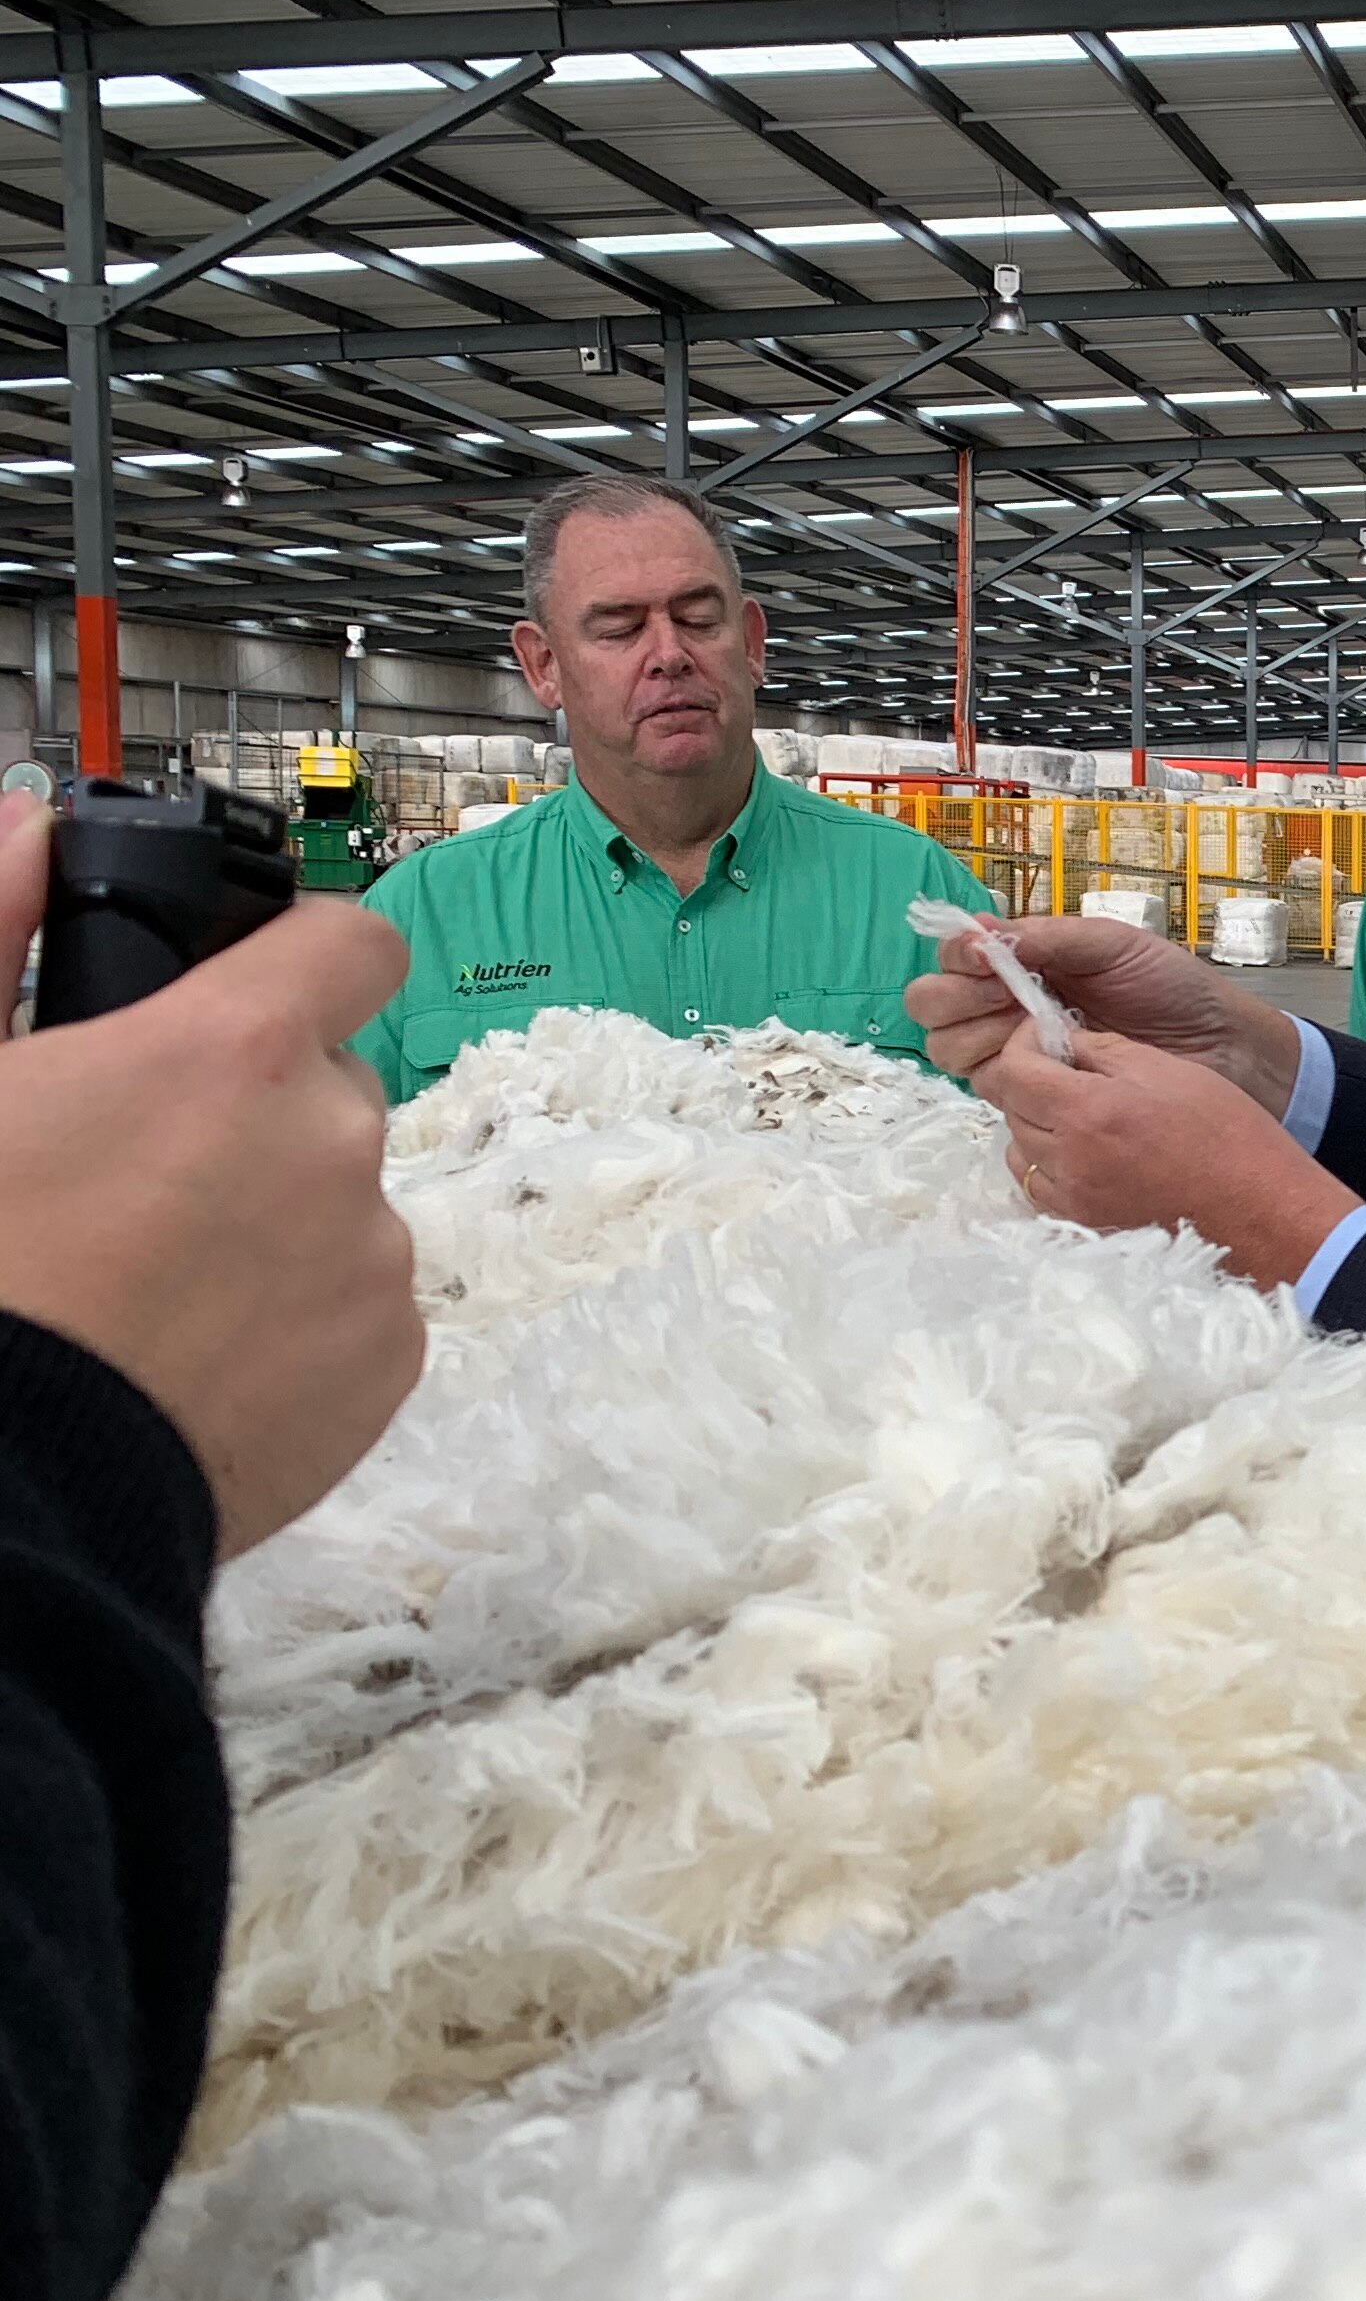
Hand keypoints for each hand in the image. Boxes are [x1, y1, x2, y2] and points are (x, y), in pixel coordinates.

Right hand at [0, 792, 424, 1554]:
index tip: (266, 982)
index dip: (307, 954)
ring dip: (272, 1220)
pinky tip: (195, 1350)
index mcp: (236, 1053)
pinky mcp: (391, 1360)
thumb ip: (1, 929)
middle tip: (143, 1175)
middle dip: (255, 1111)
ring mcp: (374, 1255)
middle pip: (327, 1085)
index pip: (350, 942)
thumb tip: (29, 823)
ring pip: (339, 1200)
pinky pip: (357, 1305)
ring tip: (153, 1282)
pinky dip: (296, 1318)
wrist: (12, 1477)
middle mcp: (333, 1141)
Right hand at [906, 914, 1303, 1112]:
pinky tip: (1053, 1064)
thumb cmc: (1172, 989)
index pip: (952, 957)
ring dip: (979, 1037)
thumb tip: (980, 932)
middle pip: (932, 1007)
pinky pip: (990, 1090)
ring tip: (1038, 1032)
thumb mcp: (1112, 946)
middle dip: (958, 1000)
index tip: (987, 961)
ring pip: (949, 1050)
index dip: (957, 958)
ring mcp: (1015, 1053)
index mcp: (1021, 961)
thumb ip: (1047, 938)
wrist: (1220, 1048)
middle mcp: (1005, 1007)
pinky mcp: (1035, 1097)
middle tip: (1009, 1000)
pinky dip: (1008, 1074)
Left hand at [976, 1021, 1365, 1291]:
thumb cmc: (1228, 1137)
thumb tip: (1063, 1042)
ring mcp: (1075, 1201)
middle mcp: (1069, 1161)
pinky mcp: (1086, 1226)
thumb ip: (1104, 1051)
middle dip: (1031, 1083)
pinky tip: (1088, 1156)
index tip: (1046, 1036)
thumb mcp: (1168, 1070)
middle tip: (1068, 1072)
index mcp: (1087, 1112)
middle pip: (1011, 1111)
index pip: (1013, 1070)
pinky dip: (1050, 1168)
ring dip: (1037, 1128)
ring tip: (1079, 1116)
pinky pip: (1041, 1190)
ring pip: (1020, 1154)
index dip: (1023, 1045)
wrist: (1262, 1212)